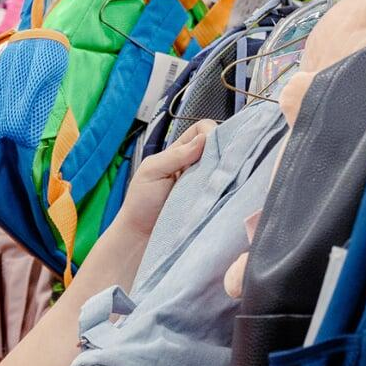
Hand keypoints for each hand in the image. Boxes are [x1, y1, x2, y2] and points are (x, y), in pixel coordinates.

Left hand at [111, 119, 215, 240]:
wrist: (141, 236)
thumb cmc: (140, 202)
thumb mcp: (152, 171)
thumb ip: (176, 155)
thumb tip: (204, 138)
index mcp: (180, 152)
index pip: (202, 129)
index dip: (209, 132)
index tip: (211, 145)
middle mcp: (195, 164)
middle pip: (219, 146)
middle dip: (222, 151)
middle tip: (218, 165)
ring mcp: (205, 183)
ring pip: (225, 167)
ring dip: (223, 171)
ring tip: (218, 181)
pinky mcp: (210, 201)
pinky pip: (224, 189)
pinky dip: (224, 188)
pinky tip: (219, 193)